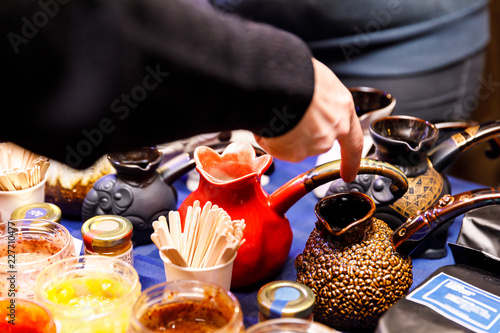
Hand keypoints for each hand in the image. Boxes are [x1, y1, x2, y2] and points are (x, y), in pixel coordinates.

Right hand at [255, 58, 362, 181]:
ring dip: (285, 134)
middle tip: (285, 115)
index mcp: (343, 108)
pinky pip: (280, 149)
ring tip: (274, 112)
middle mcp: (333, 130)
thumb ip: (318, 100)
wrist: (278, 82)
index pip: (353, 142)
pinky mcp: (295, 153)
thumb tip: (307, 104)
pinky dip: (271, 139)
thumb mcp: (316, 81)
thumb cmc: (296, 74)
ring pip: (297, 144)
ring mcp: (315, 144)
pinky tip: (267, 122)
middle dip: (301, 134)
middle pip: (317, 140)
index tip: (349, 173)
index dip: (351, 160)